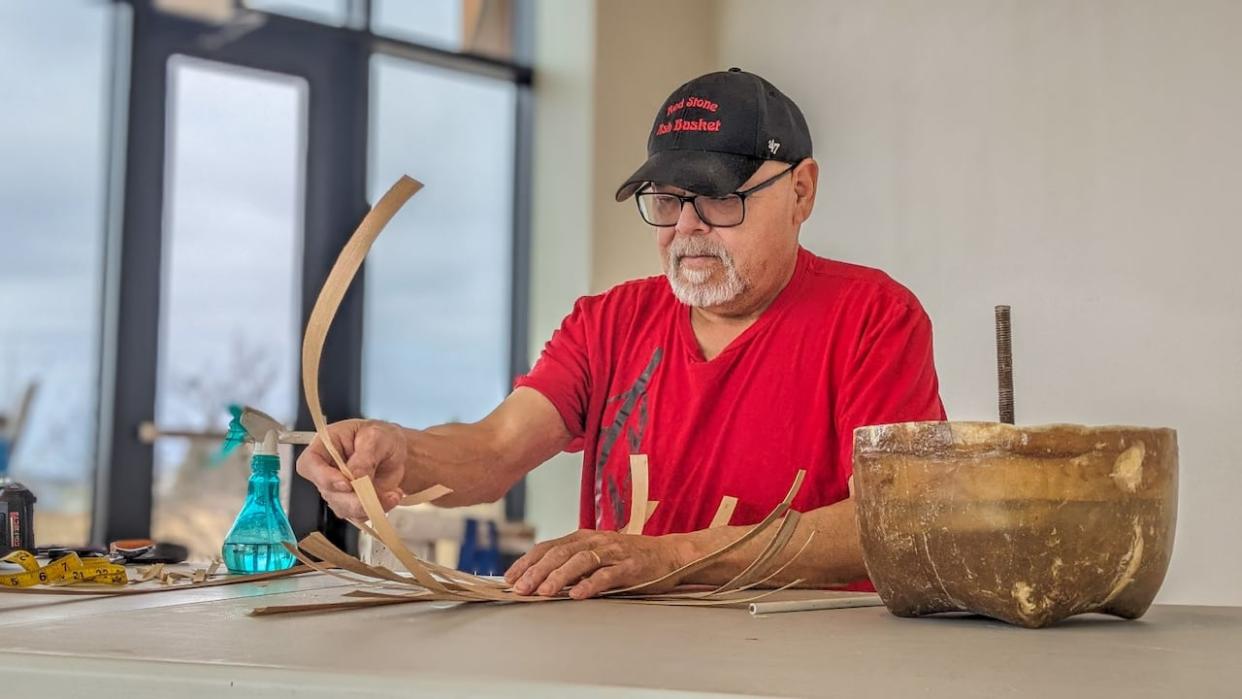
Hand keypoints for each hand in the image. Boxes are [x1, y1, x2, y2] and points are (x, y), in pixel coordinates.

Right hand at [295, 419, 406, 519]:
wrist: (396, 451)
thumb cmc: (379, 437)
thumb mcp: (376, 436)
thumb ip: (365, 455)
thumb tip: (355, 475)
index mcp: (324, 448)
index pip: (309, 465)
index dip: (323, 477)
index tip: (346, 483)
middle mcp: (326, 472)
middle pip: (328, 492)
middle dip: (353, 498)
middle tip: (375, 493)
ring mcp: (338, 491)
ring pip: (344, 508)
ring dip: (369, 505)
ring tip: (392, 493)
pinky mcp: (352, 504)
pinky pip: (360, 515)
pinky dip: (379, 508)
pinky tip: (393, 496)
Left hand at [504, 529, 687, 599]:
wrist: (667, 555)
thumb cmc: (626, 558)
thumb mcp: (595, 555)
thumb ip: (570, 563)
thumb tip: (538, 580)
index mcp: (583, 537)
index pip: (548, 546)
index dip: (527, 561)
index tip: (510, 578)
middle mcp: (595, 540)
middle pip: (560, 553)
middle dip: (537, 571)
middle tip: (521, 589)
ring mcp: (613, 552)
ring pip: (580, 561)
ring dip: (559, 577)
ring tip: (544, 592)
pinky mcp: (630, 566)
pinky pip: (607, 575)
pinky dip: (591, 584)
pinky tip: (577, 595)